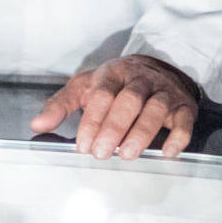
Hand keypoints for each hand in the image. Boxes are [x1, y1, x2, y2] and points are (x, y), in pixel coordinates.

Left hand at [31, 55, 201, 159]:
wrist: (158, 67)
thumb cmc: (116, 84)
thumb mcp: (85, 87)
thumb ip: (61, 105)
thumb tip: (37, 124)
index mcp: (113, 74)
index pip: (102, 95)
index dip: (92, 121)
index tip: (83, 146)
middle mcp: (140, 80)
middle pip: (129, 101)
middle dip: (114, 128)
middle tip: (101, 154)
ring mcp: (164, 91)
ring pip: (155, 109)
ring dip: (141, 133)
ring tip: (127, 155)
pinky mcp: (183, 105)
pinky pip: (184, 120)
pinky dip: (177, 137)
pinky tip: (166, 153)